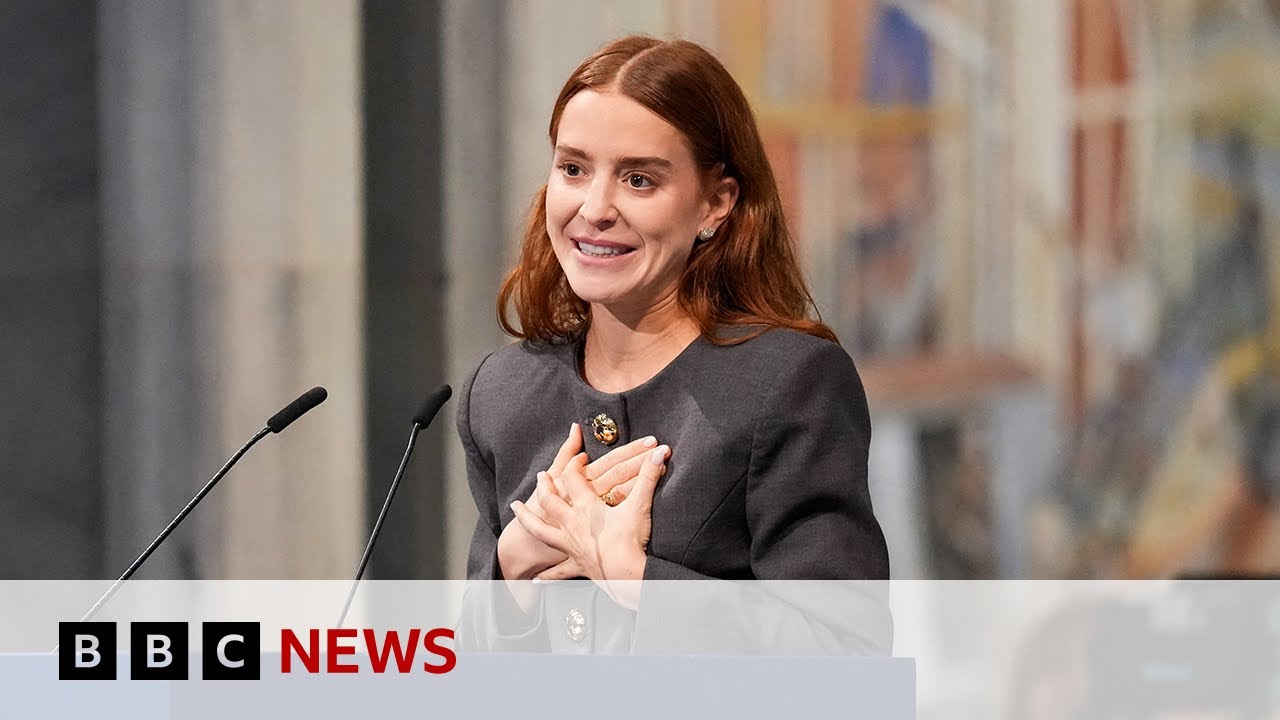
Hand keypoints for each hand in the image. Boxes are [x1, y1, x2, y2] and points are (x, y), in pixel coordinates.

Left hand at [511, 444, 668, 607]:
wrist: (626, 574)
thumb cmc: (631, 539)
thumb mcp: (641, 504)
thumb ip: (649, 475)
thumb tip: (660, 450)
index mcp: (586, 507)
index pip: (574, 479)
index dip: (576, 465)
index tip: (581, 458)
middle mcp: (572, 524)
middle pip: (551, 500)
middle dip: (546, 486)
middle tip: (541, 476)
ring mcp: (571, 545)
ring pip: (542, 530)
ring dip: (528, 519)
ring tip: (516, 509)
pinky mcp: (576, 565)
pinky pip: (558, 572)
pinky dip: (547, 576)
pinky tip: (535, 581)